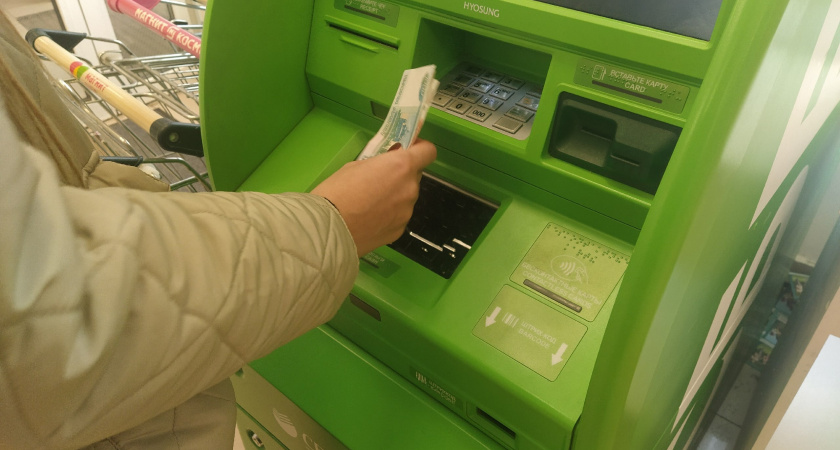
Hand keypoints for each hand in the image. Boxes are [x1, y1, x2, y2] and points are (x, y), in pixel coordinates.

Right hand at [311, 139, 436, 256]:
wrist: (328, 229)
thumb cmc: (337, 191)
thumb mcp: (356, 166)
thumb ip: (379, 165)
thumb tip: (385, 169)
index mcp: (401, 166)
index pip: (428, 151)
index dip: (419, 149)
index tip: (406, 150)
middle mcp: (410, 188)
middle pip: (414, 176)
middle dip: (400, 176)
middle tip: (378, 180)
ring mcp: (407, 211)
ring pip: (406, 198)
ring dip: (394, 196)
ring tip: (369, 204)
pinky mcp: (400, 230)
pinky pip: (398, 216)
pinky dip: (389, 215)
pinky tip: (369, 219)